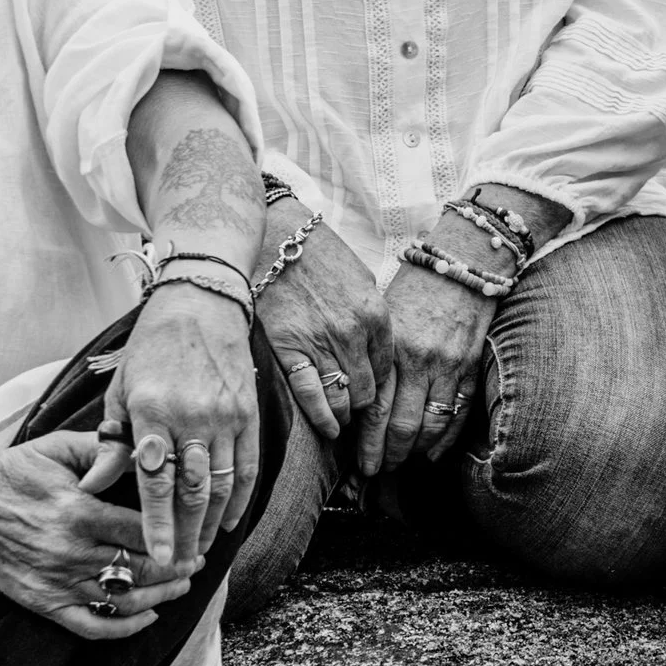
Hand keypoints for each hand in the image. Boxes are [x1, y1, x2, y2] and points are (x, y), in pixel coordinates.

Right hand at [0, 431, 198, 641]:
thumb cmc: (16, 471)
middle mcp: (71, 552)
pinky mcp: (43, 603)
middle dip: (177, 569)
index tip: (195, 537)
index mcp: (79, 512)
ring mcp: (57, 582)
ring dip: (161, 596)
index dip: (176, 537)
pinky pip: (91, 627)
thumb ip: (105, 450)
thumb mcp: (59, 448)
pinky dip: (124, 628)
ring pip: (124, 601)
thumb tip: (147, 457)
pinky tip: (148, 617)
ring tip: (180, 586)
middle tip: (196, 562)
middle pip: (142, 569)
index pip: (144, 532)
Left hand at [80, 284, 259, 572]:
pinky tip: (230, 523)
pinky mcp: (249, 414)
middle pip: (192, 492)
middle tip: (176, 567)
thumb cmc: (152, 348)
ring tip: (199, 552)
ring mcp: (226, 417)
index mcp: (153, 411)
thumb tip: (91, 487)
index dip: (157, 524)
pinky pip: (247, 467)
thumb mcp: (122, 390)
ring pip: (221, 485)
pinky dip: (240, 499)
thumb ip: (112, 443)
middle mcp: (193, 417)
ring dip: (210, 524)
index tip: (155, 556)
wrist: (201, 304)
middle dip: (185, 535)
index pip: (155, 481)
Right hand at [256, 218, 389, 443]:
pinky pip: (310, 394)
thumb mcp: (362, 280)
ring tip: (342, 421)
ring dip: (345, 415)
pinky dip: (322, 417)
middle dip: (364, 406)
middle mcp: (353, 333)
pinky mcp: (290, 348)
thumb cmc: (320, 255)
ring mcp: (321, 343)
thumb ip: (373, 318)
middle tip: (356, 412)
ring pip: (342, 398)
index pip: (387, 370)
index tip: (372, 395)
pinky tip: (329, 428)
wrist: (279, 236)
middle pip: (367, 390)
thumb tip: (379, 351)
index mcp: (376, 315)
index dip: (380, 388)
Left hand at [360, 261, 492, 475]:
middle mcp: (419, 359)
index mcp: (391, 346)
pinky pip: (458, 414)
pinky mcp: (470, 367)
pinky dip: (445, 439)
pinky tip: (432, 454)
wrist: (461, 263)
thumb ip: (374, 357)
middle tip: (377, 472)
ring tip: (402, 463)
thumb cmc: (413, 288)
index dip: (367, 443)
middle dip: (388, 455)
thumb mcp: (384, 317)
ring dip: (415, 451)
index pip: (375, 408)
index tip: (360, 463)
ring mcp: (448, 365)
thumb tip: (357, 401)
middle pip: (401, 424)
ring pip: (430, 425)